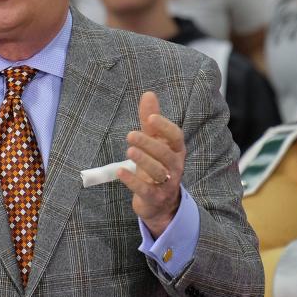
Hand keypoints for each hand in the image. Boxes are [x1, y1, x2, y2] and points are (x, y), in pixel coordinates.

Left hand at [118, 91, 184, 237]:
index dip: (165, 127)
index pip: (176, 136)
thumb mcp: (154, 142)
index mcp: (176, 150)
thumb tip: (148, 94)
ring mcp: (167, 183)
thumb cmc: (157, 166)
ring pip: (158, 171)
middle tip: (130, 135)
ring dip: (144, 160)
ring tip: (129, 151)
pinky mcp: (155, 197)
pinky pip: (146, 190)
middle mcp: (174, 166)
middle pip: (165, 154)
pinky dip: (132, 181)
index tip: (151, 118)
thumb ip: (150, 120)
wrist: (160, 202)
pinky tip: (120, 172)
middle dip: (149, 144)